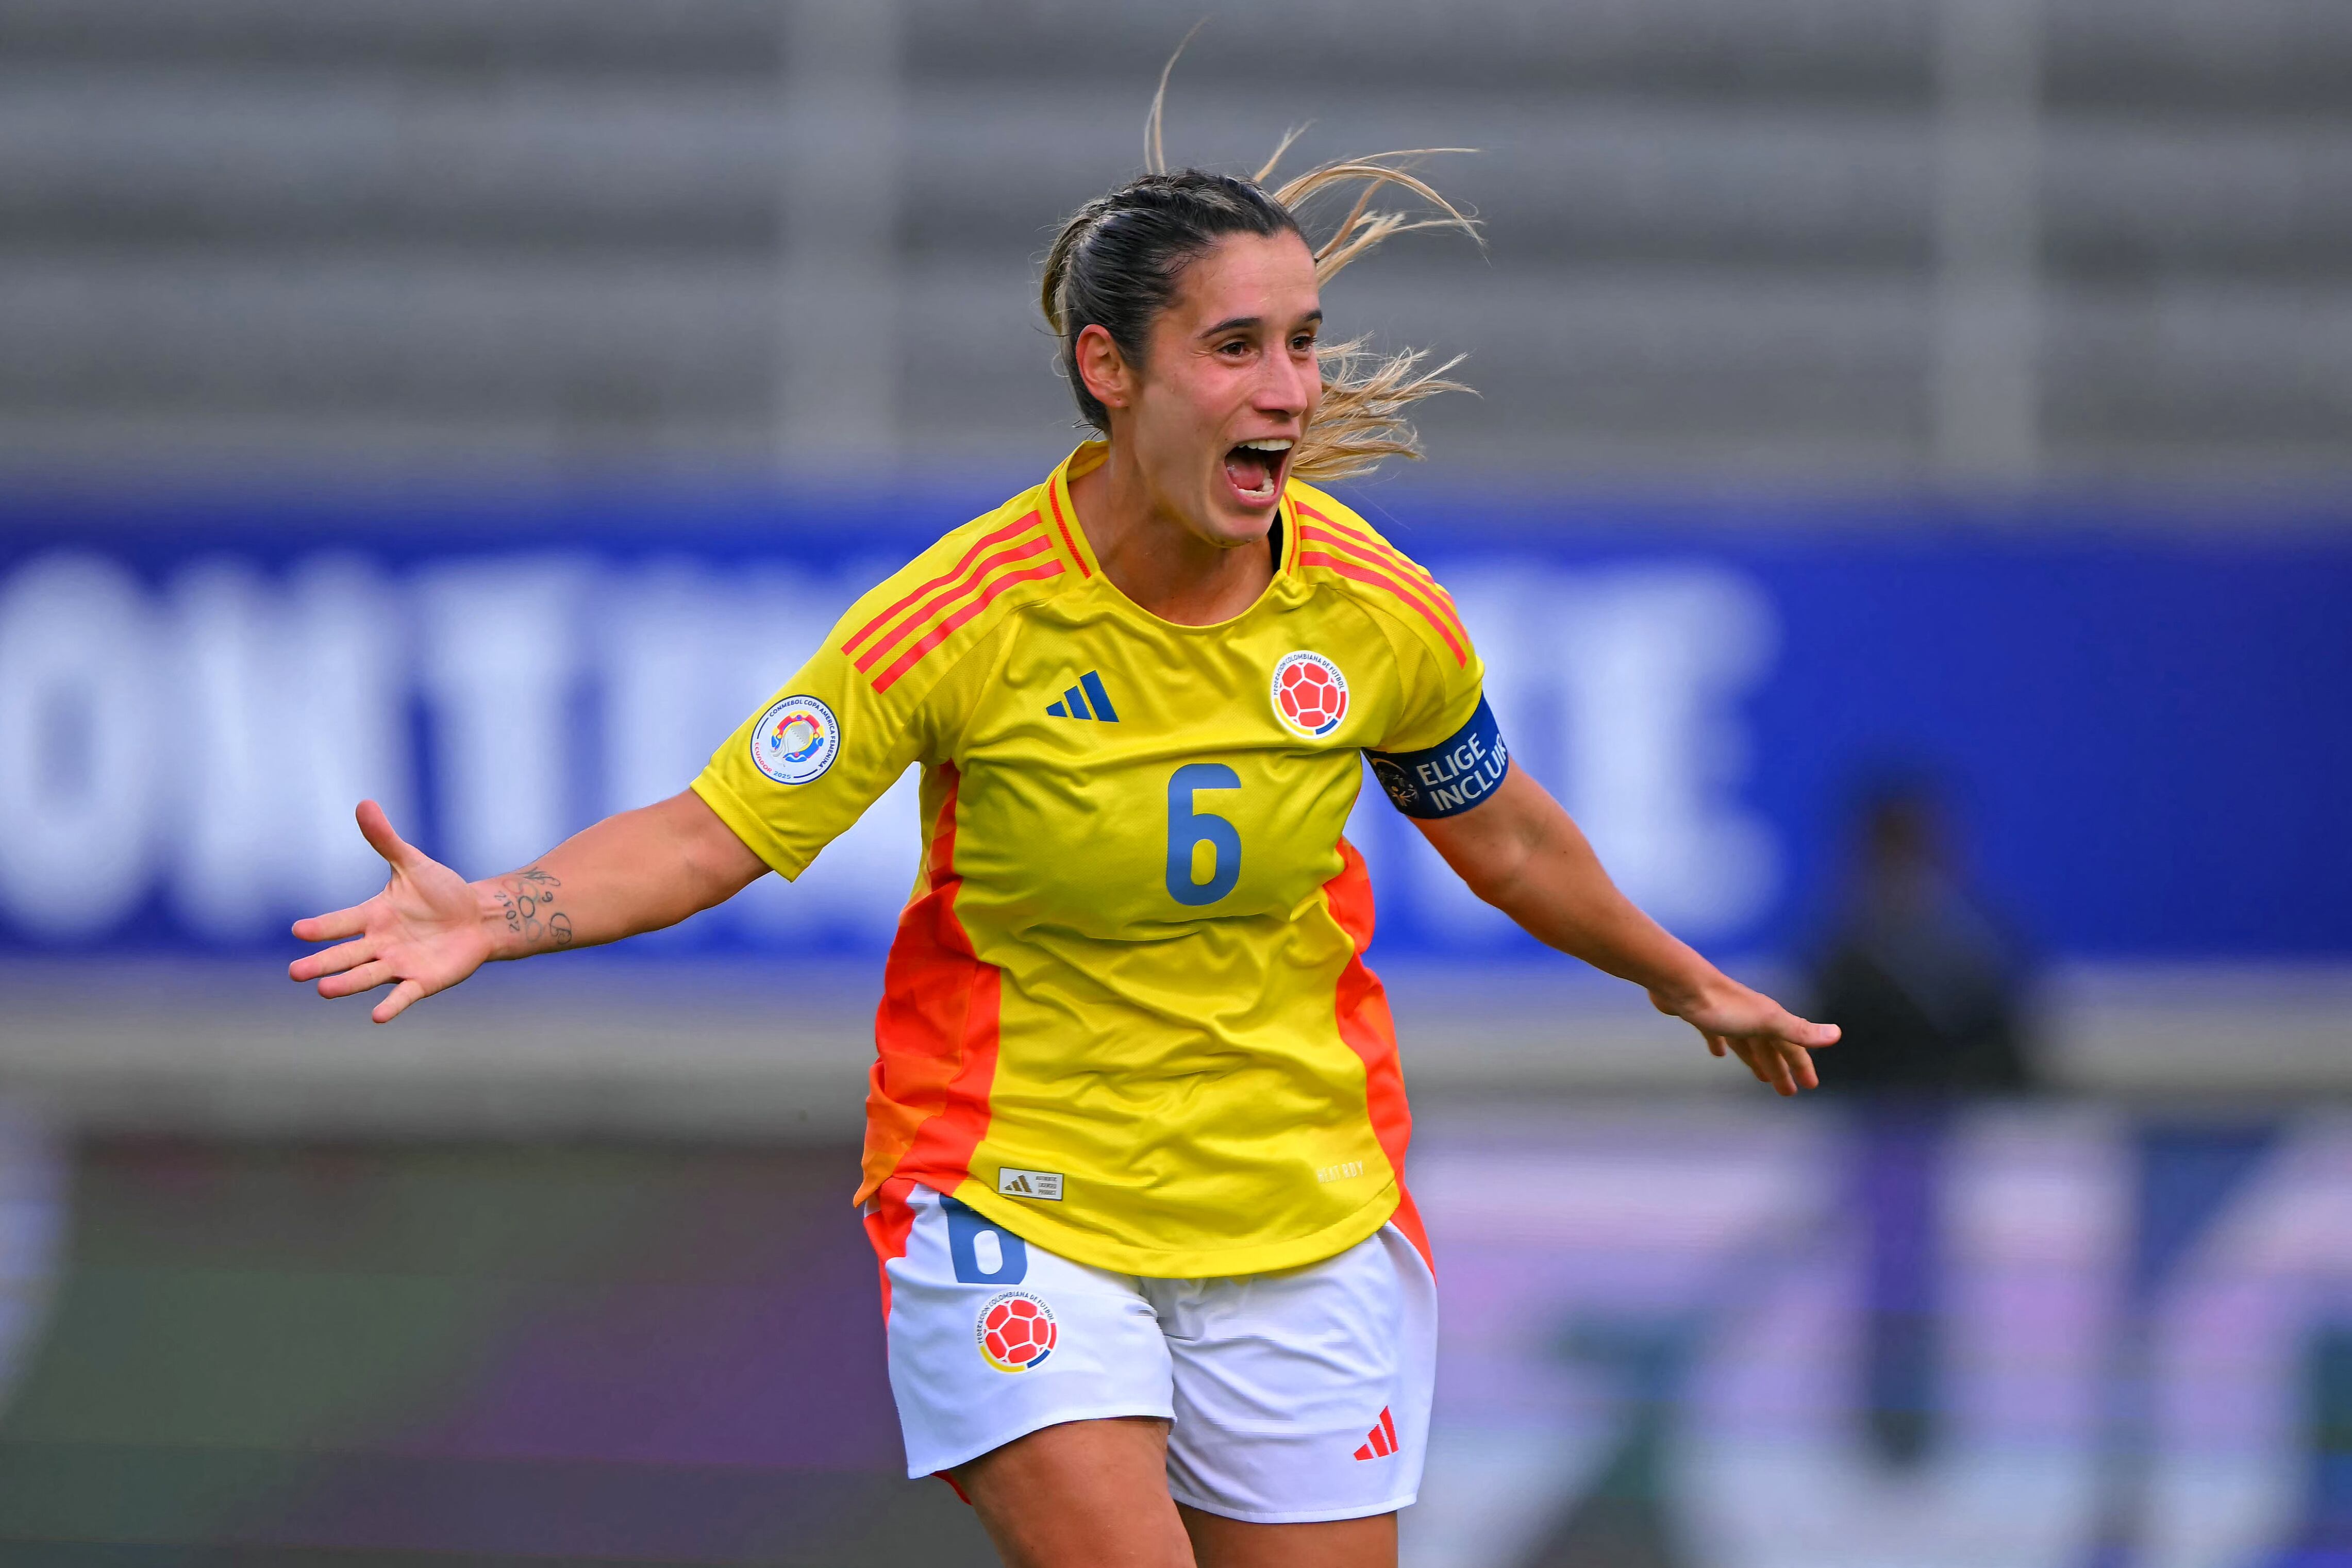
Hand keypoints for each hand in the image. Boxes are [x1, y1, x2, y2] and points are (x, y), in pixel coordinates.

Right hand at [288, 800, 492, 1022]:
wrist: (478, 917)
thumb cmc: (441, 892)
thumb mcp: (412, 864)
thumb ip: (386, 840)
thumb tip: (364, 803)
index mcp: (372, 916)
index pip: (340, 922)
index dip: (321, 927)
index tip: (298, 930)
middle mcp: (379, 944)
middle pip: (344, 956)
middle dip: (321, 964)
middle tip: (295, 973)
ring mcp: (398, 965)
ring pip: (365, 976)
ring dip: (346, 984)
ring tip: (323, 989)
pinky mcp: (421, 981)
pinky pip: (403, 995)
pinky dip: (391, 1005)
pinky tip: (377, 1017)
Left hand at [1652, 973, 1838, 1096]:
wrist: (1681, 983)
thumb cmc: (1724, 1005)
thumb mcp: (1766, 1021)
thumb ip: (1800, 1030)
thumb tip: (1838, 1034)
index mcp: (1768, 1020)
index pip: (1792, 1047)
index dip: (1802, 1066)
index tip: (1810, 1086)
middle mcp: (1751, 1017)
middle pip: (1770, 1048)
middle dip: (1781, 1069)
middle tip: (1788, 1093)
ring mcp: (1726, 1016)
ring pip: (1747, 1043)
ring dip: (1756, 1059)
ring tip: (1761, 1078)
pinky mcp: (1702, 1015)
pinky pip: (1717, 1034)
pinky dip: (1721, 1045)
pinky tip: (1718, 1053)